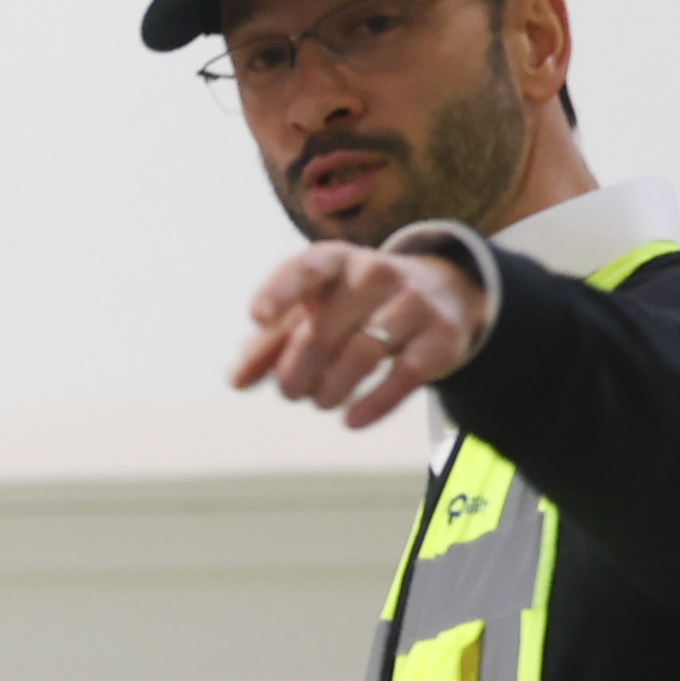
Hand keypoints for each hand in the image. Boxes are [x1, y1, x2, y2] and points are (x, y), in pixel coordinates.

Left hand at [230, 237, 488, 431]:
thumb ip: (272, 342)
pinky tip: (352, 421)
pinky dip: (373, 405)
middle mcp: (376, 272)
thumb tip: (236, 381)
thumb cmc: (356, 303)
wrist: (441, 291)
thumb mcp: (314, 309)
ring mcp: (414, 301)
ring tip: (320, 402)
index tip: (257, 318)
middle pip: (324, 330)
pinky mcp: (443, 336)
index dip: (280, 291)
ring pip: (363, 354)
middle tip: (290, 392)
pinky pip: (405, 376)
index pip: (307, 267)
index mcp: (336, 259)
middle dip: (297, 371)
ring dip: (331, 390)